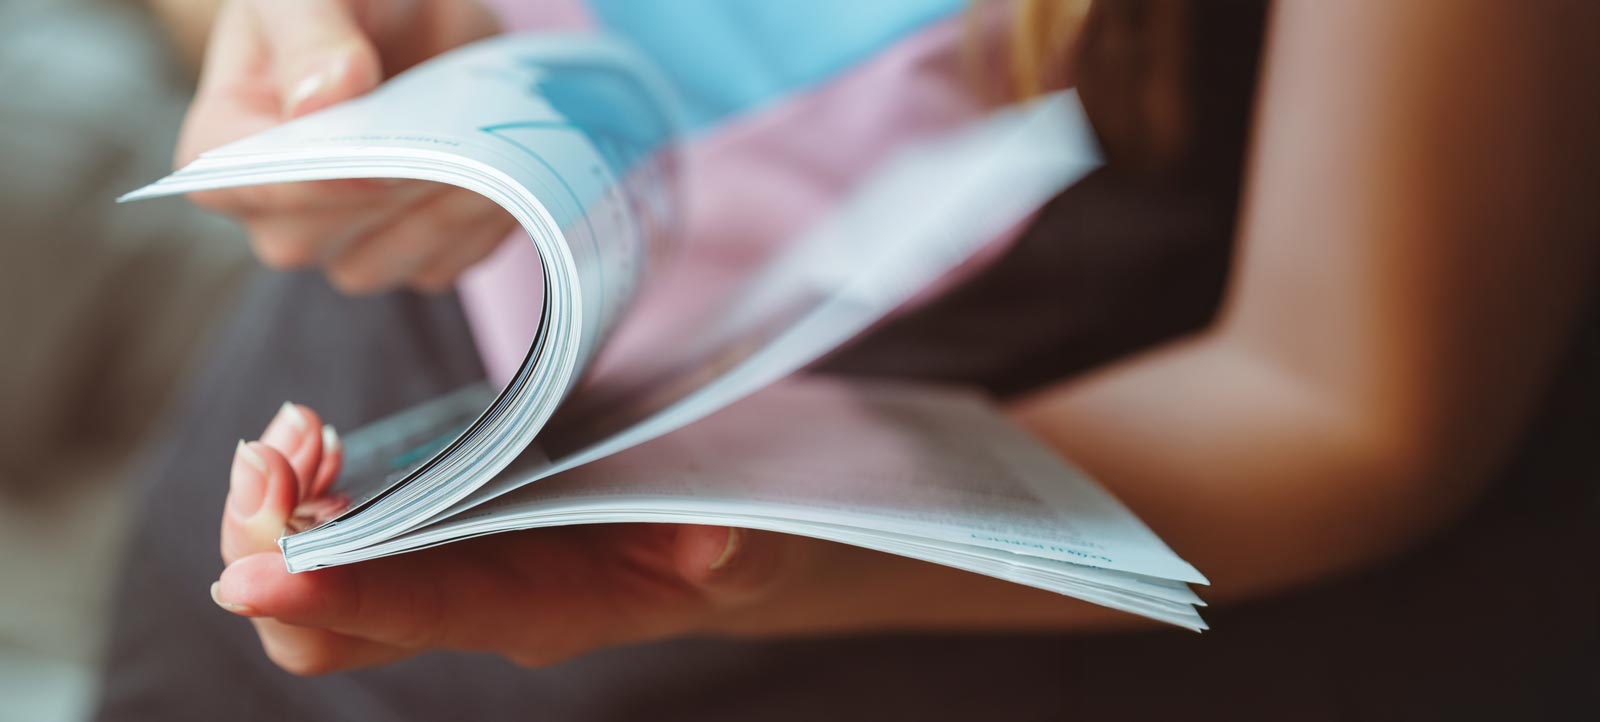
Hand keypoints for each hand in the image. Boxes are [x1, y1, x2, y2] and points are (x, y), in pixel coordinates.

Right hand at [180, 0, 515, 293]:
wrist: (417, 18)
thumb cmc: (343, 1)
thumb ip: (310, 36)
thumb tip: (324, 96)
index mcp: (224, 145)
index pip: (245, 184)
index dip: (311, 180)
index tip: (375, 161)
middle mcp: (277, 209)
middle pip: (312, 236)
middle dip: (386, 191)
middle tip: (449, 140)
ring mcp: (344, 241)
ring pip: (380, 263)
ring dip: (439, 211)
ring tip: (484, 150)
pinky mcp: (413, 254)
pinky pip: (443, 263)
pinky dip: (477, 224)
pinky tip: (502, 173)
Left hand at [213, 402, 819, 673]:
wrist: (716, 552)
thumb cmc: (728, 544)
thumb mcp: (749, 541)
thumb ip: (732, 549)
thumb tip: (713, 543)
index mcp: (542, 608)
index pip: (420, 614)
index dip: (333, 599)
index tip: (258, 576)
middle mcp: (476, 606)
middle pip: (328, 627)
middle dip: (267, 550)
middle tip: (270, 457)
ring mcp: (445, 577)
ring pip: (313, 584)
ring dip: (274, 515)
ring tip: (296, 432)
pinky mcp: (433, 539)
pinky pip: (334, 540)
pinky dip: (302, 492)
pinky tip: (318, 438)